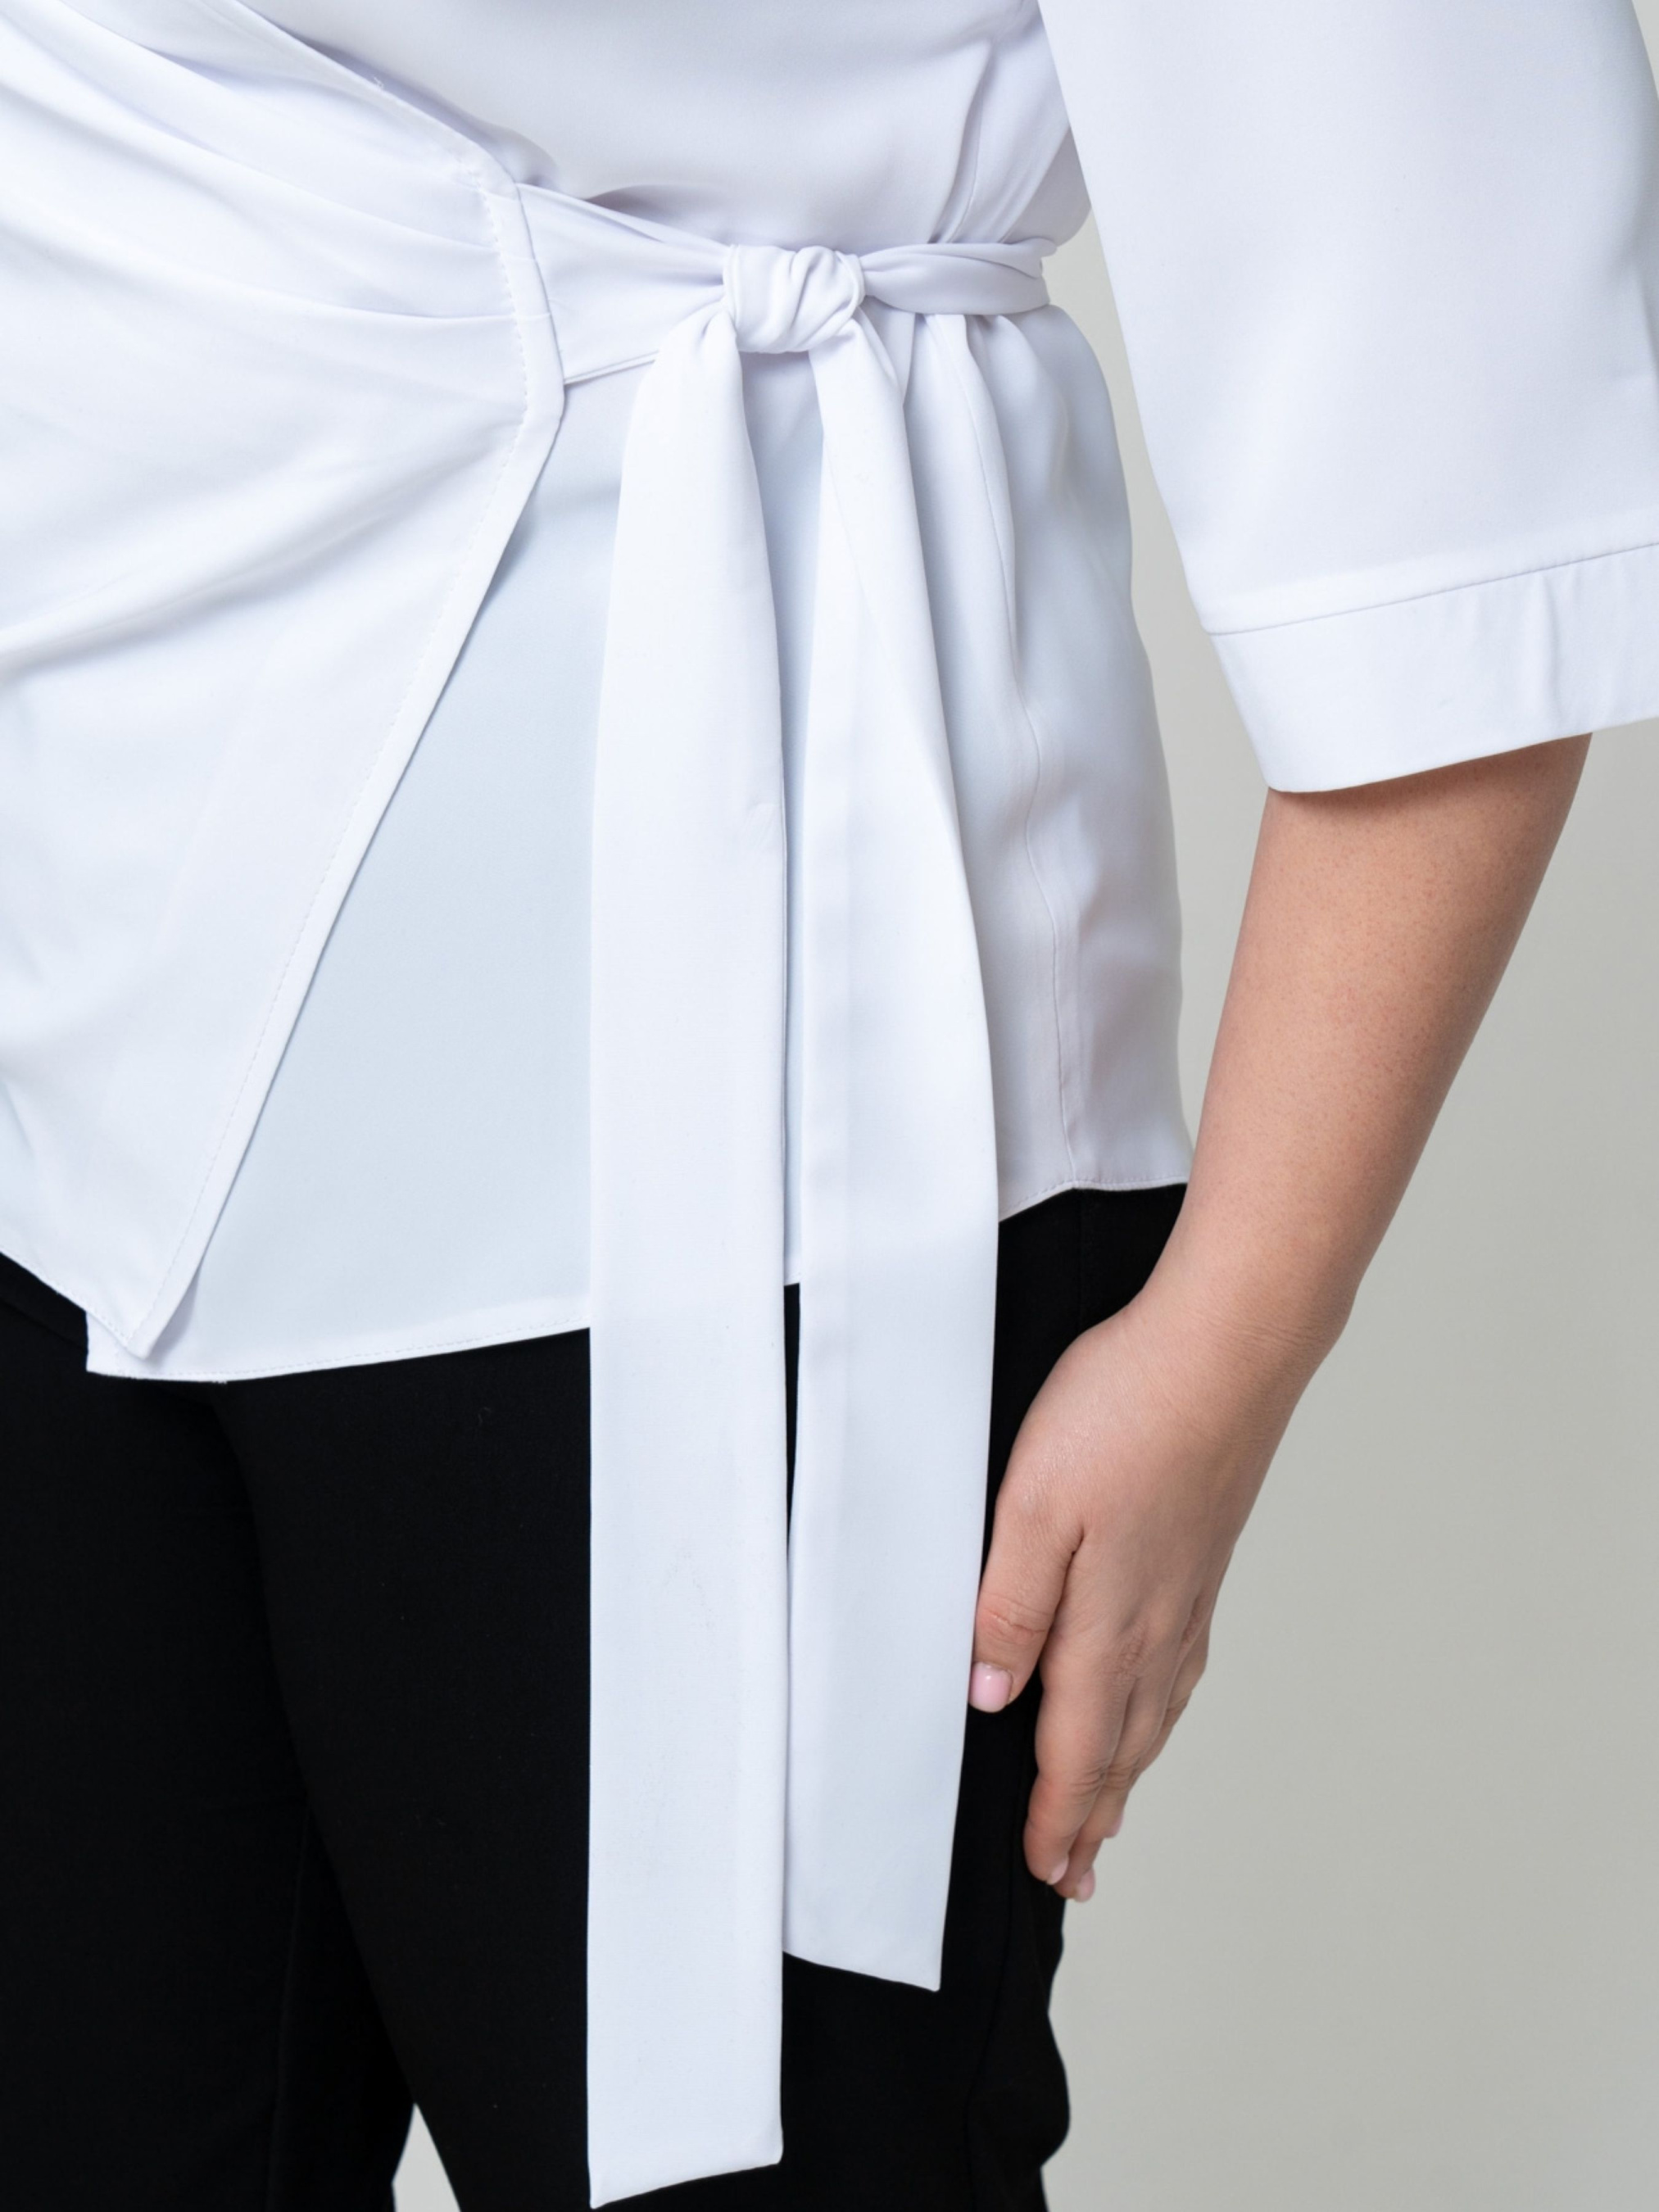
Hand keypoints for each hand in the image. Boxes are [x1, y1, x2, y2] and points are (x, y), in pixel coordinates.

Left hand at [968, 1280, 1303, 1900]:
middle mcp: (1158, 1622)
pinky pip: (1181, 1663)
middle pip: (1121, 1746)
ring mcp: (1189, 1590)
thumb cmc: (1127, 1411)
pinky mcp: (1204, 1554)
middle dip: (1093, 1815)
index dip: (1053, 1816)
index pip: (1075, 1749)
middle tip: (1073, 1874)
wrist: (1228, 1348)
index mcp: (1108, 1623)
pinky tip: (1159, 1700)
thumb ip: (1009, 1607)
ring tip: (1110, 1812)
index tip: (1040, 1868)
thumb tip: (991, 1697)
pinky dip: (1161, 1710)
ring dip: (1129, 1770)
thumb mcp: (1032, 1507)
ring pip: (1156, 1709)